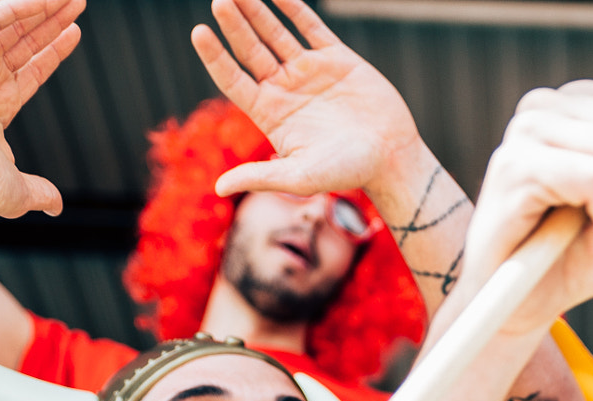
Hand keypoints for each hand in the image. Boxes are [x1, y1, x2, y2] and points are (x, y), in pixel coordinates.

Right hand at [0, 0, 80, 219]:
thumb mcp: (20, 191)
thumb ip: (41, 192)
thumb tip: (56, 206)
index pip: (29, 69)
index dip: (52, 51)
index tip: (73, 33)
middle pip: (22, 42)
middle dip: (49, 22)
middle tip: (76, 4)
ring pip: (8, 26)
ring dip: (38, 9)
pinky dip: (15, 8)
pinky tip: (41, 2)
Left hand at [193, 0, 422, 197]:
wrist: (393, 159)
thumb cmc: (348, 172)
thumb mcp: (301, 176)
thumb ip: (260, 176)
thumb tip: (218, 188)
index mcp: (271, 113)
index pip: (233, 79)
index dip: (215, 57)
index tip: (199, 33)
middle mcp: (285, 89)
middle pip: (250, 50)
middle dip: (235, 26)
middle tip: (219, 2)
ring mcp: (310, 71)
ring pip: (275, 34)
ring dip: (256, 12)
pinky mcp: (337, 59)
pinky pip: (310, 27)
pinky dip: (293, 8)